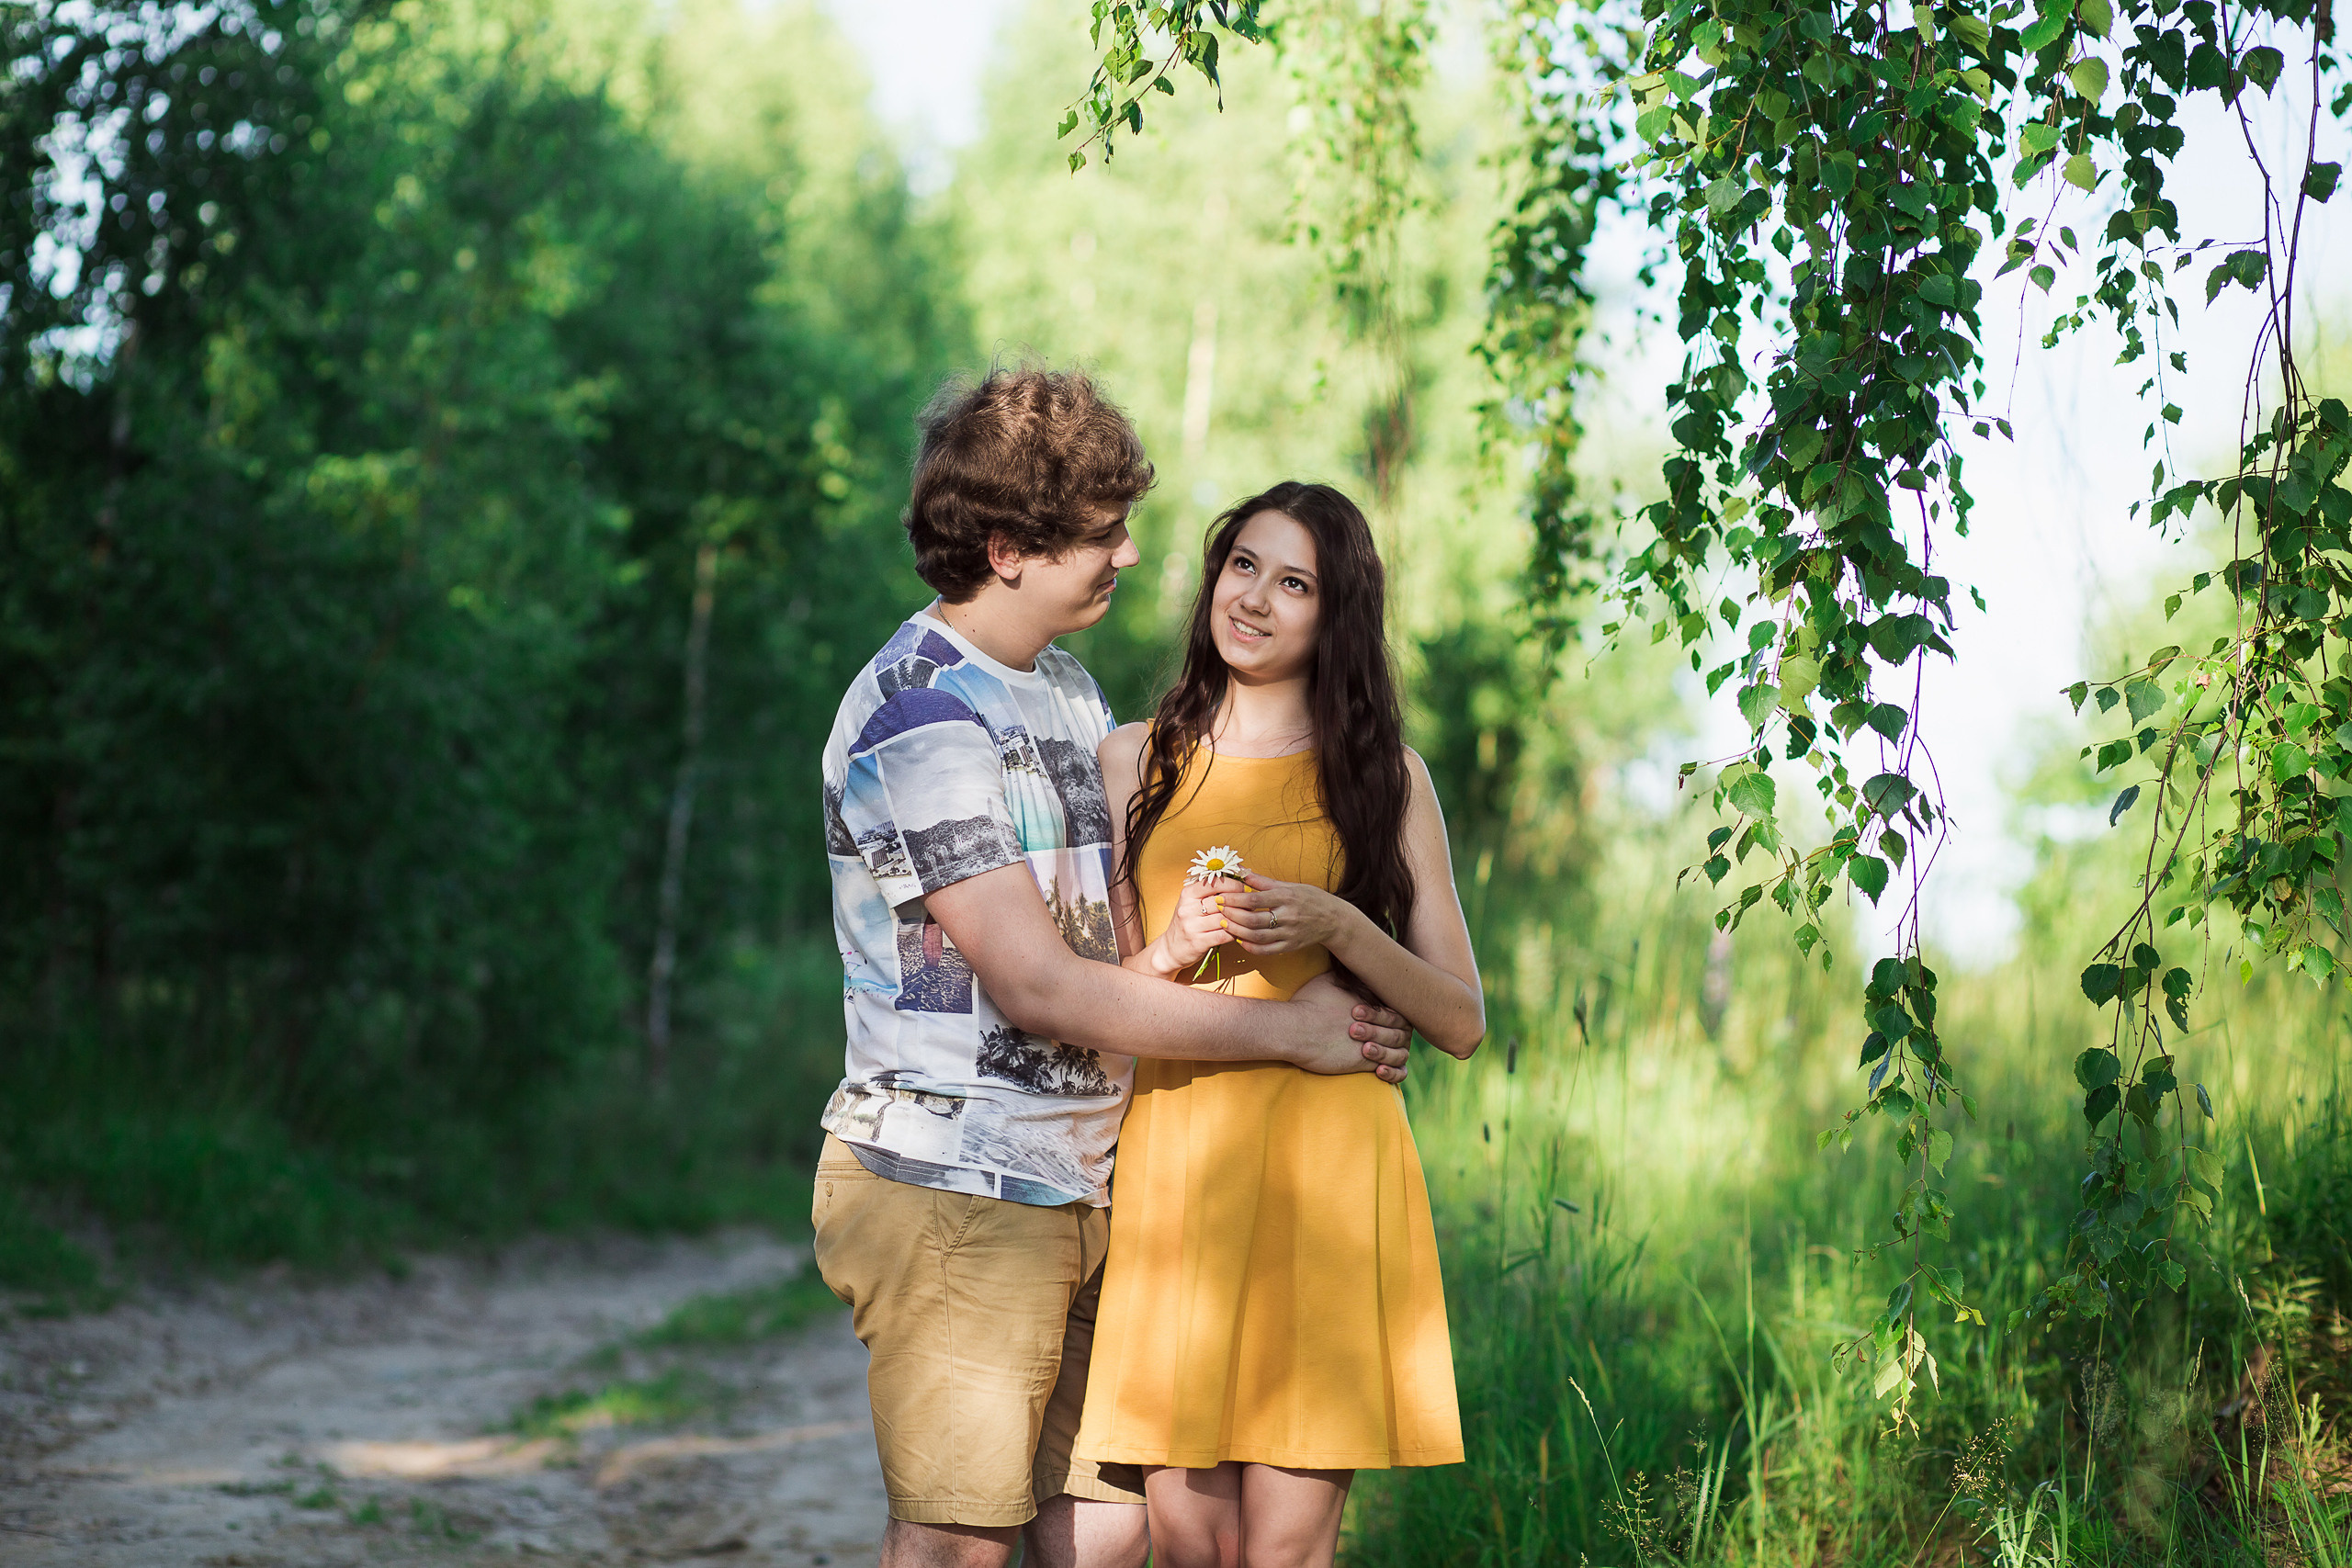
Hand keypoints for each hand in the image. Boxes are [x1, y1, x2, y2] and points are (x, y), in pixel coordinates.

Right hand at [1157, 875, 1239, 973]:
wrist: (1170, 949)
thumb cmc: (1187, 922)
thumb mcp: (1192, 903)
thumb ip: (1209, 892)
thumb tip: (1237, 881)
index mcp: (1187, 894)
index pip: (1213, 883)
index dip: (1233, 884)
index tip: (1245, 887)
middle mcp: (1187, 909)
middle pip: (1222, 901)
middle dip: (1240, 902)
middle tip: (1252, 903)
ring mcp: (1191, 926)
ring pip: (1224, 918)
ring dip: (1240, 918)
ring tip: (1248, 917)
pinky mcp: (1198, 942)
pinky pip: (1223, 935)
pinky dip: (1235, 933)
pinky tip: (1240, 931)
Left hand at [1219, 872, 1353, 955]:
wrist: (1334, 920)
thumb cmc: (1310, 899)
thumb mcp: (1290, 885)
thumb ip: (1264, 881)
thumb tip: (1242, 872)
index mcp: (1286, 897)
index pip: (1254, 899)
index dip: (1234, 899)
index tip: (1220, 897)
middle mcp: (1288, 916)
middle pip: (1253, 919)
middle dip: (1232, 916)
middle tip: (1219, 911)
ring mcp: (1289, 933)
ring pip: (1257, 936)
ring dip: (1238, 931)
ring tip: (1225, 924)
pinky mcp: (1290, 946)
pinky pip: (1267, 950)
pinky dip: (1251, 947)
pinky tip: (1240, 940)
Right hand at [1288, 972, 1411, 1083]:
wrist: (1295, 1029)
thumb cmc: (1307, 1004)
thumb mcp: (1327, 980)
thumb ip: (1344, 977)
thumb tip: (1349, 970)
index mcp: (1371, 1003)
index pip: (1399, 1011)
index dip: (1397, 1017)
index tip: (1387, 1021)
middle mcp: (1376, 1023)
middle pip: (1403, 1030)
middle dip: (1399, 1035)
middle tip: (1388, 1039)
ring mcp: (1372, 1043)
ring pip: (1400, 1052)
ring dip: (1394, 1053)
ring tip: (1382, 1056)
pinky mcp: (1363, 1062)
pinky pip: (1390, 1071)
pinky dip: (1391, 1072)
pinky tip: (1381, 1071)